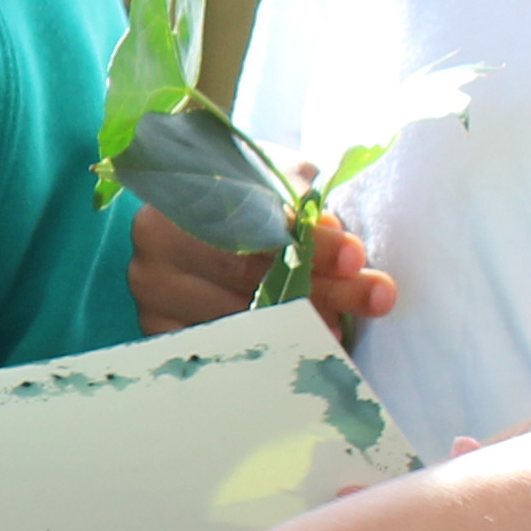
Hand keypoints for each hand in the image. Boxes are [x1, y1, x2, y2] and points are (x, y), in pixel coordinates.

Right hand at [129, 208, 395, 339]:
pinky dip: (269, 352)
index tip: (355, 256)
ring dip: (302, 325)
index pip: (253, 223)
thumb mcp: (263, 179)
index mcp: (178, 199)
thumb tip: (331, 229)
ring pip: (238, 319)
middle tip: (376, 296)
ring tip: (347, 328)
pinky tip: (303, 348)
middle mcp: (156, 250)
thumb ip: (295, 194)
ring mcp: (153, 298)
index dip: (308, 241)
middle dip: (321, 287)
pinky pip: (221, 350)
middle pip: (249, 275)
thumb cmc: (231, 200)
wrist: (179, 230)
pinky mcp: (159, 335)